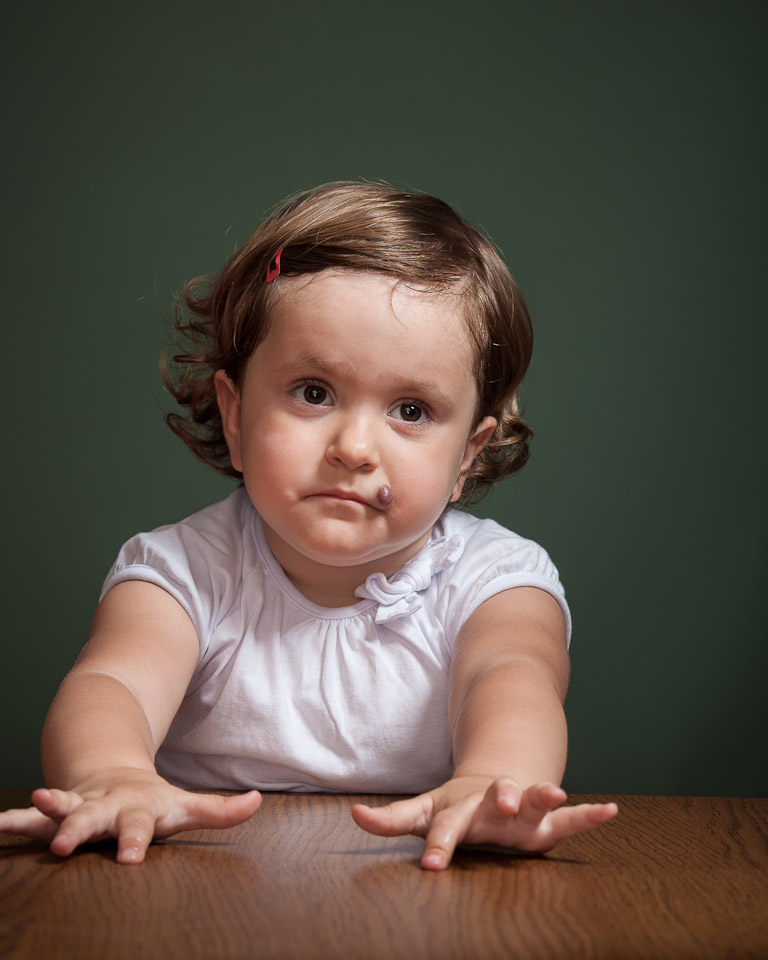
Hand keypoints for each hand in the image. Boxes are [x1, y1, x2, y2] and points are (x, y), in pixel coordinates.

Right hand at [0, 767, 261, 863]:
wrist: (117, 774)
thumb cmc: (155, 801)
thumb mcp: (186, 805)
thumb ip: (220, 809)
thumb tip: (258, 801)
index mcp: (138, 808)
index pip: (140, 826)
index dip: (136, 840)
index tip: (129, 859)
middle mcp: (107, 805)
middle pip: (95, 817)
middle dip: (81, 828)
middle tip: (68, 845)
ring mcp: (81, 805)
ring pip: (61, 809)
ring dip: (44, 813)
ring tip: (22, 813)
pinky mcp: (59, 810)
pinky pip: (33, 816)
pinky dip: (15, 820)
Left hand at [352, 776, 617, 869]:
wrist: (494, 784)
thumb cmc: (455, 807)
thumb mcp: (422, 811)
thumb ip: (391, 819)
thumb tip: (354, 815)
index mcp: (460, 808)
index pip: (446, 827)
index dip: (440, 845)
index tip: (431, 866)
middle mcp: (493, 803)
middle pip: (496, 799)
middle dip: (502, 798)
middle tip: (506, 803)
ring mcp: (523, 809)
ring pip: (535, 798)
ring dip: (544, 793)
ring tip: (557, 791)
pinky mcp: (547, 820)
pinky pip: (570, 818)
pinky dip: (590, 815)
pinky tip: (611, 811)